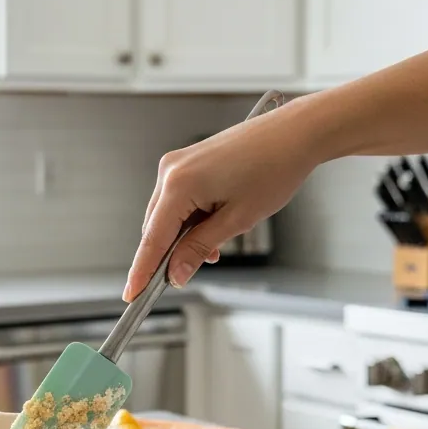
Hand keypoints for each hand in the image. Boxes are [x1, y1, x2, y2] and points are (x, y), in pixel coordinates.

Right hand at [123, 105, 319, 300]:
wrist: (295, 133)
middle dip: (167, 254)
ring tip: (215, 249)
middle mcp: (170, 170)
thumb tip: (176, 273)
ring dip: (182, 237)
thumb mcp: (237, 220)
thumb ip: (200, 248)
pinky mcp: (188, 161)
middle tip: (183, 277)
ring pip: (166, 214)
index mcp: (179, 184)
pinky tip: (212, 228)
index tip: (132, 295)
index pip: (152, 239)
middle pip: (155, 227)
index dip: (142, 271)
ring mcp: (177, 163)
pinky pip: (177, 199)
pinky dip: (189, 219)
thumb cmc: (273, 169)